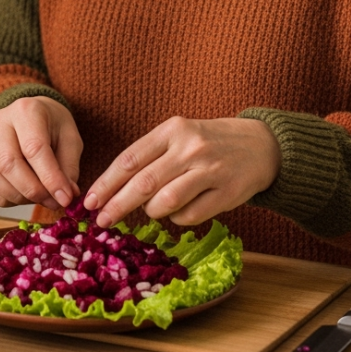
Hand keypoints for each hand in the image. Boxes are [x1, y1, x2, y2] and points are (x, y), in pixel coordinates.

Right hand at [0, 96, 82, 210]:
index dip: (50, 178)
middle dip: (34, 190)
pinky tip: (24, 195)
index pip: (34, 148)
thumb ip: (68, 168)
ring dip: (19, 197)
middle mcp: (0, 122)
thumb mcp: (70, 140)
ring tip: (41, 197)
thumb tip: (64, 196)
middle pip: (9, 164)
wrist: (32, 117)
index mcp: (26, 111)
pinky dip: (5, 199)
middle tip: (54, 202)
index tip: (65, 198)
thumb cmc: (53, 127)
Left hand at [83, 116, 280, 226]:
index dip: (106, 183)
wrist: (261, 145)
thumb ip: (150, 157)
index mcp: (171, 130)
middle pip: (143, 182)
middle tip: (101, 220)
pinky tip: (178, 213)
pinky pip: (190, 215)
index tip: (89, 201)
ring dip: (150, 212)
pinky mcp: (227, 191)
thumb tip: (112, 191)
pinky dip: (177, 218)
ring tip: (149, 212)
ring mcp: (210, 169)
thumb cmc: (208, 143)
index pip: (129, 159)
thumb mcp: (178, 136)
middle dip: (117, 205)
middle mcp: (189, 147)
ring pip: (166, 201)